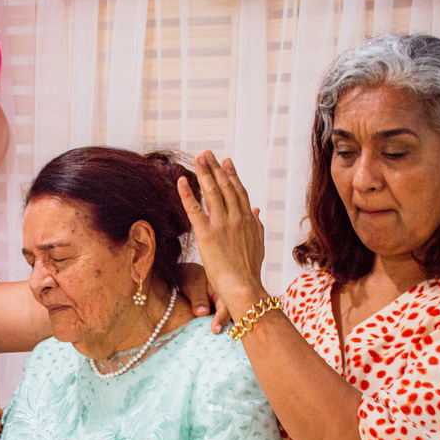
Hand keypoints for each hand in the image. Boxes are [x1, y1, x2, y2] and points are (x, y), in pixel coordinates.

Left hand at [178, 151, 269, 326]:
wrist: (244, 286)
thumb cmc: (250, 270)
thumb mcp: (258, 244)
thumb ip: (257, 225)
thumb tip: (257, 210)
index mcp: (248, 219)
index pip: (238, 191)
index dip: (231, 175)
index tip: (225, 161)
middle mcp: (236, 218)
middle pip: (225, 186)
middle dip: (215, 168)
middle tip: (206, 153)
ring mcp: (222, 225)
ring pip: (212, 192)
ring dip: (203, 173)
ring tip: (197, 158)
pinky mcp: (207, 235)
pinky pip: (194, 209)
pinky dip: (187, 194)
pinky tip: (181, 181)